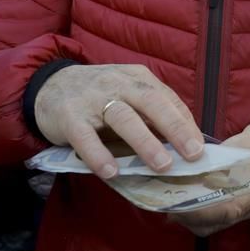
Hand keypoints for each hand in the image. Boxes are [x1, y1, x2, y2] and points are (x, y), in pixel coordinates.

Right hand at [34, 64, 204, 178]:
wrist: (49, 85)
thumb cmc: (99, 96)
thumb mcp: (128, 94)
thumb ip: (151, 113)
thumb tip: (183, 142)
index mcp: (138, 78)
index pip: (168, 99)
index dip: (186, 123)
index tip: (200, 147)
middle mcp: (119, 83)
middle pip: (152, 103)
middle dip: (175, 128)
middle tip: (193, 154)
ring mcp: (93, 98)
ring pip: (124, 118)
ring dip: (145, 142)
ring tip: (163, 165)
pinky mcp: (69, 116)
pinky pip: (86, 137)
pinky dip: (99, 155)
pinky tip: (112, 172)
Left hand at [170, 121, 249, 236]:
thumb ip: (243, 144)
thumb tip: (214, 155)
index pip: (229, 208)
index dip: (202, 209)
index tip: (179, 201)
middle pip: (215, 222)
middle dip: (186, 214)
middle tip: (162, 196)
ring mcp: (245, 208)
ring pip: (212, 223)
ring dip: (188, 214)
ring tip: (169, 193)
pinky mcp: (240, 205)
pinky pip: (215, 217)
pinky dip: (195, 210)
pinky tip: (183, 193)